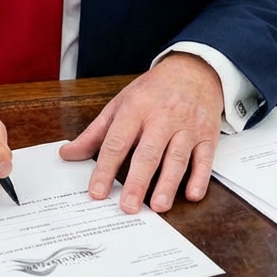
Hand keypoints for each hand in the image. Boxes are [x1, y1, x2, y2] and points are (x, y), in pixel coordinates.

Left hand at [59, 53, 223, 213]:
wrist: (193, 70)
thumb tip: (68, 154)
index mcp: (135, 108)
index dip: (105, 168)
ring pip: (177, 157)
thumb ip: (95, 133)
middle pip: (148, 152)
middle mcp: (162, 117)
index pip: (117, 141)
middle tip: (128, 206)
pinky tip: (193, 194)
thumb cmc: (153, 91)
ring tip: (157, 206)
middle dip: (138, 181)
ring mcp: (187, 125)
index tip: (96, 192)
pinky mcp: (208, 134)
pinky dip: (201, 177)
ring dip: (168, 183)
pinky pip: (205, 158)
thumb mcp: (121, 104)